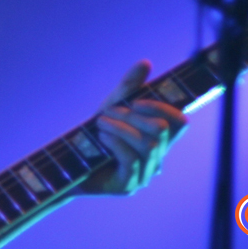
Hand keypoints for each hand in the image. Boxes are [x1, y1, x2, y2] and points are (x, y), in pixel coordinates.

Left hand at [78, 60, 187, 195]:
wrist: (68, 164)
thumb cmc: (94, 136)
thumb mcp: (111, 107)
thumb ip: (129, 87)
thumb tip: (145, 62)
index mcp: (158, 139)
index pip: (179, 122)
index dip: (162, 107)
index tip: (136, 101)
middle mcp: (157, 157)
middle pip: (161, 130)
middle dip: (132, 115)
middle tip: (107, 112)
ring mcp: (145, 174)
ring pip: (148, 145)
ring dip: (120, 127)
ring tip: (100, 123)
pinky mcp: (128, 185)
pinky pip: (132, 160)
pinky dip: (116, 143)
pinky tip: (102, 138)